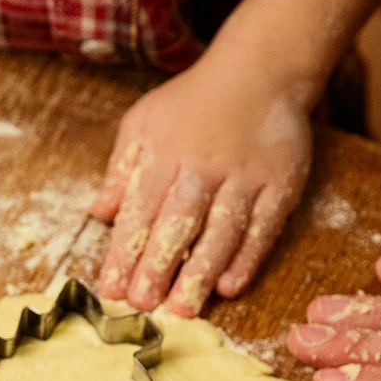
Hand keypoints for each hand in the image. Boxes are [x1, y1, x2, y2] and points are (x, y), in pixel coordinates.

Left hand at [92, 59, 313, 316]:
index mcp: (164, 153)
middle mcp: (203, 167)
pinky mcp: (280, 184)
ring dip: (200, 273)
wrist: (261, 70)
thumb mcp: (144, 121)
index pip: (140, 211)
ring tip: (182, 310)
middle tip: (143, 306)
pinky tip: (229, 286)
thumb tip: (100, 212)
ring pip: (220, 231)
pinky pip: (262, 228)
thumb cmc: (194, 102)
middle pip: (178, 224)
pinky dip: (247, 258)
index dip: (125, 253)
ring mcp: (245, 176)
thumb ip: (121, 168)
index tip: (111, 290)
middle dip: (158, 267)